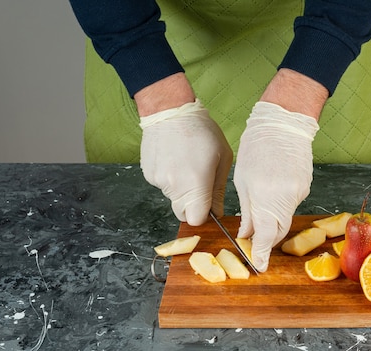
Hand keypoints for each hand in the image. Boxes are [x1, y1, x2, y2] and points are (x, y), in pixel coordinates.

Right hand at [140, 99, 232, 224]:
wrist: (169, 110)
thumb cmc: (201, 131)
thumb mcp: (222, 158)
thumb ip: (218, 190)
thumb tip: (218, 213)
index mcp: (196, 184)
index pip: (196, 220)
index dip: (205, 216)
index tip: (210, 206)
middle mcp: (174, 186)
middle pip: (183, 213)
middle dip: (193, 206)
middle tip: (201, 183)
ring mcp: (158, 181)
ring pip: (173, 199)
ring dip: (182, 191)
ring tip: (188, 165)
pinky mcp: (148, 175)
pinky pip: (163, 186)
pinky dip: (170, 180)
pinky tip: (175, 160)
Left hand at [234, 102, 319, 271]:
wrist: (283, 122)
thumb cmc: (257, 146)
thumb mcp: (243, 180)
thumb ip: (248, 211)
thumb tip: (246, 234)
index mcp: (267, 197)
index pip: (267, 236)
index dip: (262, 254)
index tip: (258, 265)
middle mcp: (286, 198)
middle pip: (279, 231)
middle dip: (267, 240)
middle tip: (253, 243)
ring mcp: (299, 192)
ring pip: (285, 217)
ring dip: (272, 220)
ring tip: (258, 208)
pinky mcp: (305, 186)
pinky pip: (291, 204)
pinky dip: (279, 205)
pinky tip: (271, 191)